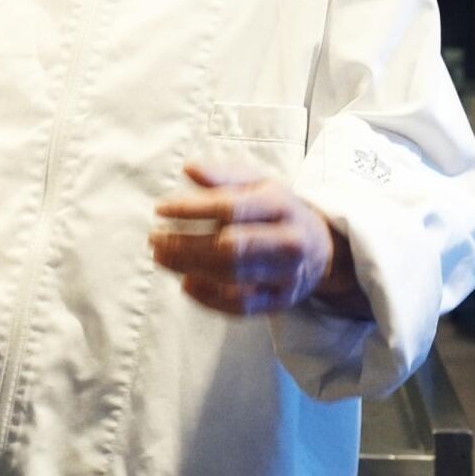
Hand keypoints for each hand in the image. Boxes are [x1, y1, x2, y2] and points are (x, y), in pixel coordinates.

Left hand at [149, 161, 368, 317]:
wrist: (320, 247)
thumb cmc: (276, 209)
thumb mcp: (257, 182)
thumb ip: (223, 175)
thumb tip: (190, 169)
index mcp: (280, 205)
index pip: (231, 208)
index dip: (192, 209)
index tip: (160, 209)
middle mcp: (287, 242)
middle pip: (230, 247)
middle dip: (186, 244)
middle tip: (154, 239)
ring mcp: (286, 275)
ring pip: (232, 277)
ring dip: (190, 268)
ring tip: (161, 257)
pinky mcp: (280, 301)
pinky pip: (241, 305)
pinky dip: (210, 298)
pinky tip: (186, 284)